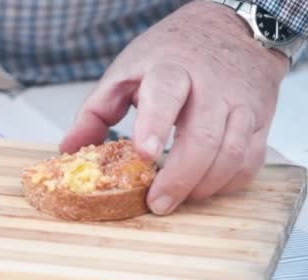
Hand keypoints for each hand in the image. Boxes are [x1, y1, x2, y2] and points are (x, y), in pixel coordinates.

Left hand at [60, 1, 289, 214]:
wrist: (226, 29)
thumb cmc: (170, 54)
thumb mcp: (126, 73)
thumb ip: (95, 111)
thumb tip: (69, 148)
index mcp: (170, 68)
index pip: (166, 93)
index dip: (155, 125)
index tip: (143, 154)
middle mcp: (211, 85)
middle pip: (203, 136)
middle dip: (180, 177)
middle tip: (157, 202)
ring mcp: (240, 102)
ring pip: (232, 152)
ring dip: (205, 185)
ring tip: (178, 199)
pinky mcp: (259, 118)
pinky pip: (251, 159)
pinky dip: (229, 181)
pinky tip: (205, 187)